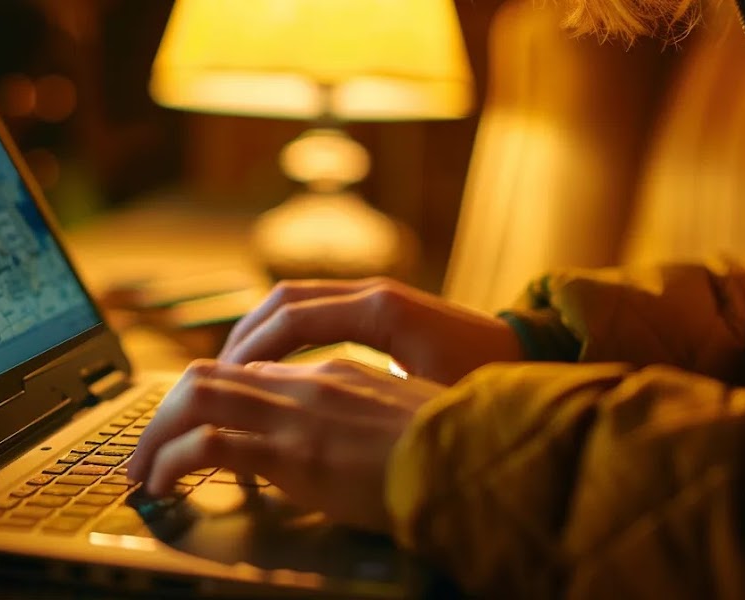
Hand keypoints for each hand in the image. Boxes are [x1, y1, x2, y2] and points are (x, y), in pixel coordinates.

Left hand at [126, 358, 445, 531]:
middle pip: (209, 374)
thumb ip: (362, 422)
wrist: (472, 458)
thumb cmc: (452, 449)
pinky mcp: (290, 450)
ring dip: (156, 434)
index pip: (249, 371)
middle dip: (165, 411)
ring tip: (141, 471)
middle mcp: (305, 382)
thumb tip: (340, 447)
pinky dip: (172, 462)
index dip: (210, 399)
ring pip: (195, 399)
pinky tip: (162, 486)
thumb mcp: (404, 421)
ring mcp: (295, 413)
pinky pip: (206, 446)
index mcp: (333, 373)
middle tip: (146, 448)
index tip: (190, 428)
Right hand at [219, 277, 521, 384]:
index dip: (252, 352)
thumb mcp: (427, 403)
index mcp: (380, 311)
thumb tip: (314, 422)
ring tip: (231, 374)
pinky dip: (283, 335)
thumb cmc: (483, 390)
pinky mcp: (380, 307)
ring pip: (295, 300)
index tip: (224, 385)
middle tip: (213, 380)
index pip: (292, 318)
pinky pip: (314, 310)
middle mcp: (372, 293)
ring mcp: (375, 295)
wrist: (531, 360)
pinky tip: (271, 369)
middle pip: (283, 301)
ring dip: (258, 335)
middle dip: (243, 339)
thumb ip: (374, 406)